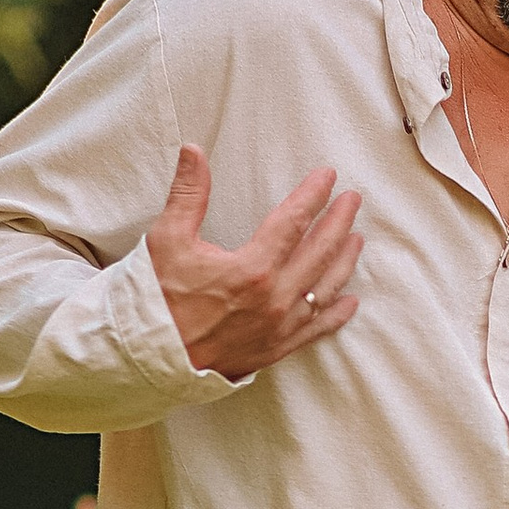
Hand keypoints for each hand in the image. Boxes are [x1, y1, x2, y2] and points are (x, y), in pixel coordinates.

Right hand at [149, 144, 361, 374]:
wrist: (152, 356)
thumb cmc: (158, 298)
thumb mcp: (168, 240)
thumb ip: (188, 194)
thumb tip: (194, 152)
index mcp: (253, 269)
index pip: (294, 222)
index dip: (313, 195)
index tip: (328, 177)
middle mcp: (275, 299)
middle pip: (320, 252)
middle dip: (339, 222)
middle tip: (352, 201)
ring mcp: (280, 326)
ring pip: (326, 289)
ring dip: (344, 261)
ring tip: (356, 239)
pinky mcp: (277, 348)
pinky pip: (317, 329)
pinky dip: (336, 313)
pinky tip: (350, 301)